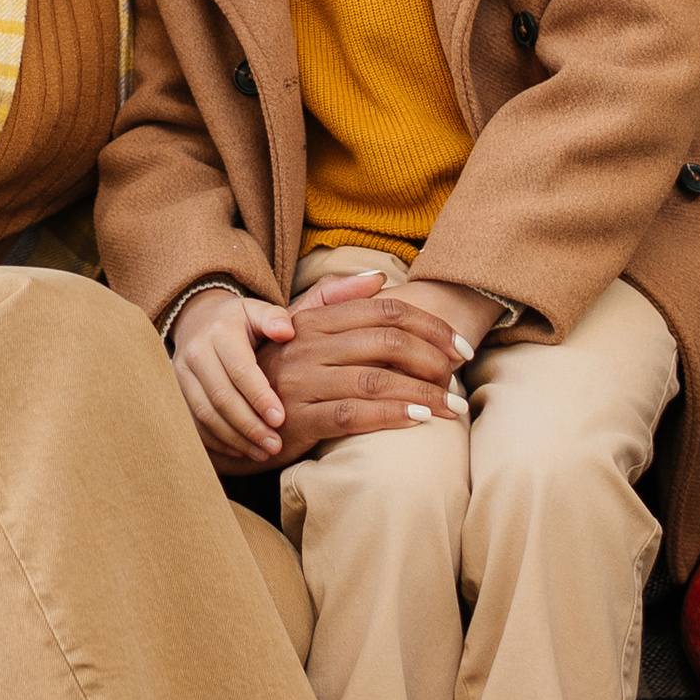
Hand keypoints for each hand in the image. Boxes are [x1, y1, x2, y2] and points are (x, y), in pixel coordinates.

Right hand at [170, 287, 298, 470]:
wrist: (199, 320)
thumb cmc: (239, 321)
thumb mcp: (257, 310)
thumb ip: (274, 318)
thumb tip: (286, 332)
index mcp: (220, 332)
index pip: (240, 369)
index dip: (259, 397)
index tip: (280, 419)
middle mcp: (195, 353)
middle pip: (221, 397)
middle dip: (249, 425)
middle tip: (275, 445)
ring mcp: (181, 374)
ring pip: (205, 414)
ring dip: (235, 438)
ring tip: (262, 452)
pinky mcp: (175, 392)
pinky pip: (194, 423)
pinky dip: (217, 441)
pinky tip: (241, 451)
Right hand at [268, 269, 476, 464]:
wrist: (238, 421)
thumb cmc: (279, 374)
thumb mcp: (298, 330)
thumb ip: (333, 299)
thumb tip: (378, 277)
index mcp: (314, 320)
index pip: (384, 311)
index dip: (430, 326)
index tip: (461, 347)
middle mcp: (307, 344)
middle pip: (387, 342)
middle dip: (433, 360)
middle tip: (460, 378)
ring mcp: (301, 381)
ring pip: (376, 380)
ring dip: (422, 394)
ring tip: (451, 407)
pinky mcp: (298, 418)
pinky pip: (353, 414)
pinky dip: (391, 416)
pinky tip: (418, 422)